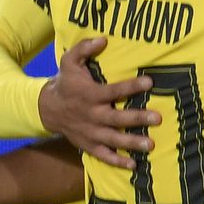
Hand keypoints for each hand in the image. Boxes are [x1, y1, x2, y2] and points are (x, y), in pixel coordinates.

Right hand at [39, 37, 156, 169]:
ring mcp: (91, 132)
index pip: (114, 90)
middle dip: (137, 118)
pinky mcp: (89, 144)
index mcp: (90, 94)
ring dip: (132, 142)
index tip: (150, 82)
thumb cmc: (66, 82)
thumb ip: (84, 48)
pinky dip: (117, 161)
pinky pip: (103, 155)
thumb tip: (103, 39)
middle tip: (157, 118)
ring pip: (113, 139)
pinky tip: (133, 165)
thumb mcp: (69, 61)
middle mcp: (92, 115)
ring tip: (150, 145)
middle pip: (117, 118)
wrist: (47, 108)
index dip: (131, 86)